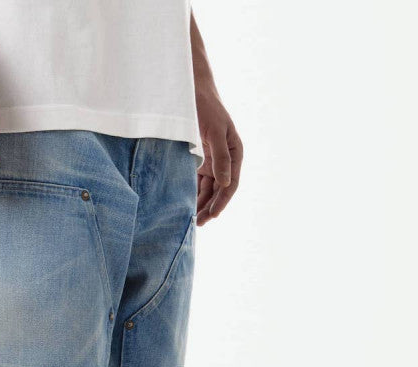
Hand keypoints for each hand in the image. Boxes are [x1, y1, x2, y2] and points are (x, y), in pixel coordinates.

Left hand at [195, 86, 241, 225]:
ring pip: (207, 190)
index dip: (222, 201)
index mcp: (234, 153)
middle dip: (209, 207)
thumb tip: (226, 183)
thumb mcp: (215, 131)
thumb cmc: (205, 108)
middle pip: (218, 190)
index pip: (230, 184)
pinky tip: (183, 205)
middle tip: (198, 224)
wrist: (190, 92)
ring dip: (200, 204)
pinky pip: (196, 182)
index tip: (212, 215)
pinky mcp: (198, 162)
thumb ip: (220, 157)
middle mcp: (224, 160)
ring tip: (191, 220)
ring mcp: (211, 162)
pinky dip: (191, 194)